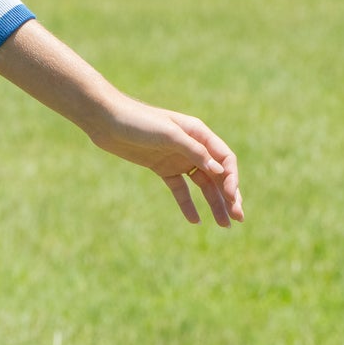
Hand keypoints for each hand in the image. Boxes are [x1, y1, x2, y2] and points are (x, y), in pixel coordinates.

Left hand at [93, 99, 244, 226]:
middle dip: (229, 196)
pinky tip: (195, 220)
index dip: (232, 179)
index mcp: (198, 133)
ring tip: (224, 225)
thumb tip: (220, 170)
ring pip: (202, 184)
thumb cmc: (138, 120)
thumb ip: (194, 151)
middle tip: (238, 219)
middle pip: (218, 174)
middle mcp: (191, 146)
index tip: (231, 197)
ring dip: (214, 203)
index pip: (225, 158)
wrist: (105, 119)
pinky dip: (188, 204)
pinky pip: (180, 189)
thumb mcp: (167, 134)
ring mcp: (177, 158)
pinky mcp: (162, 167)